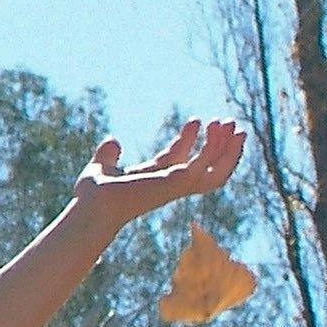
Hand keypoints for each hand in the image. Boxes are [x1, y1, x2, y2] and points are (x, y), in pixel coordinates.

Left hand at [70, 114, 246, 225]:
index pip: (180, 160)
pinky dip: (216, 148)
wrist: (93, 206)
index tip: (196, 120)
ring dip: (227, 149)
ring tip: (233, 124)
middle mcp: (170, 184)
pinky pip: (207, 165)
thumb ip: (107, 156)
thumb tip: (113, 141)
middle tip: (229, 124)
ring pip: (215, 171)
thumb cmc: (93, 196)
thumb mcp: (102, 168)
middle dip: (220, 148)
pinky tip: (217, 129)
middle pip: (206, 169)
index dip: (190, 140)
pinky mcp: (179, 182)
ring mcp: (177, 185)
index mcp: (154, 180)